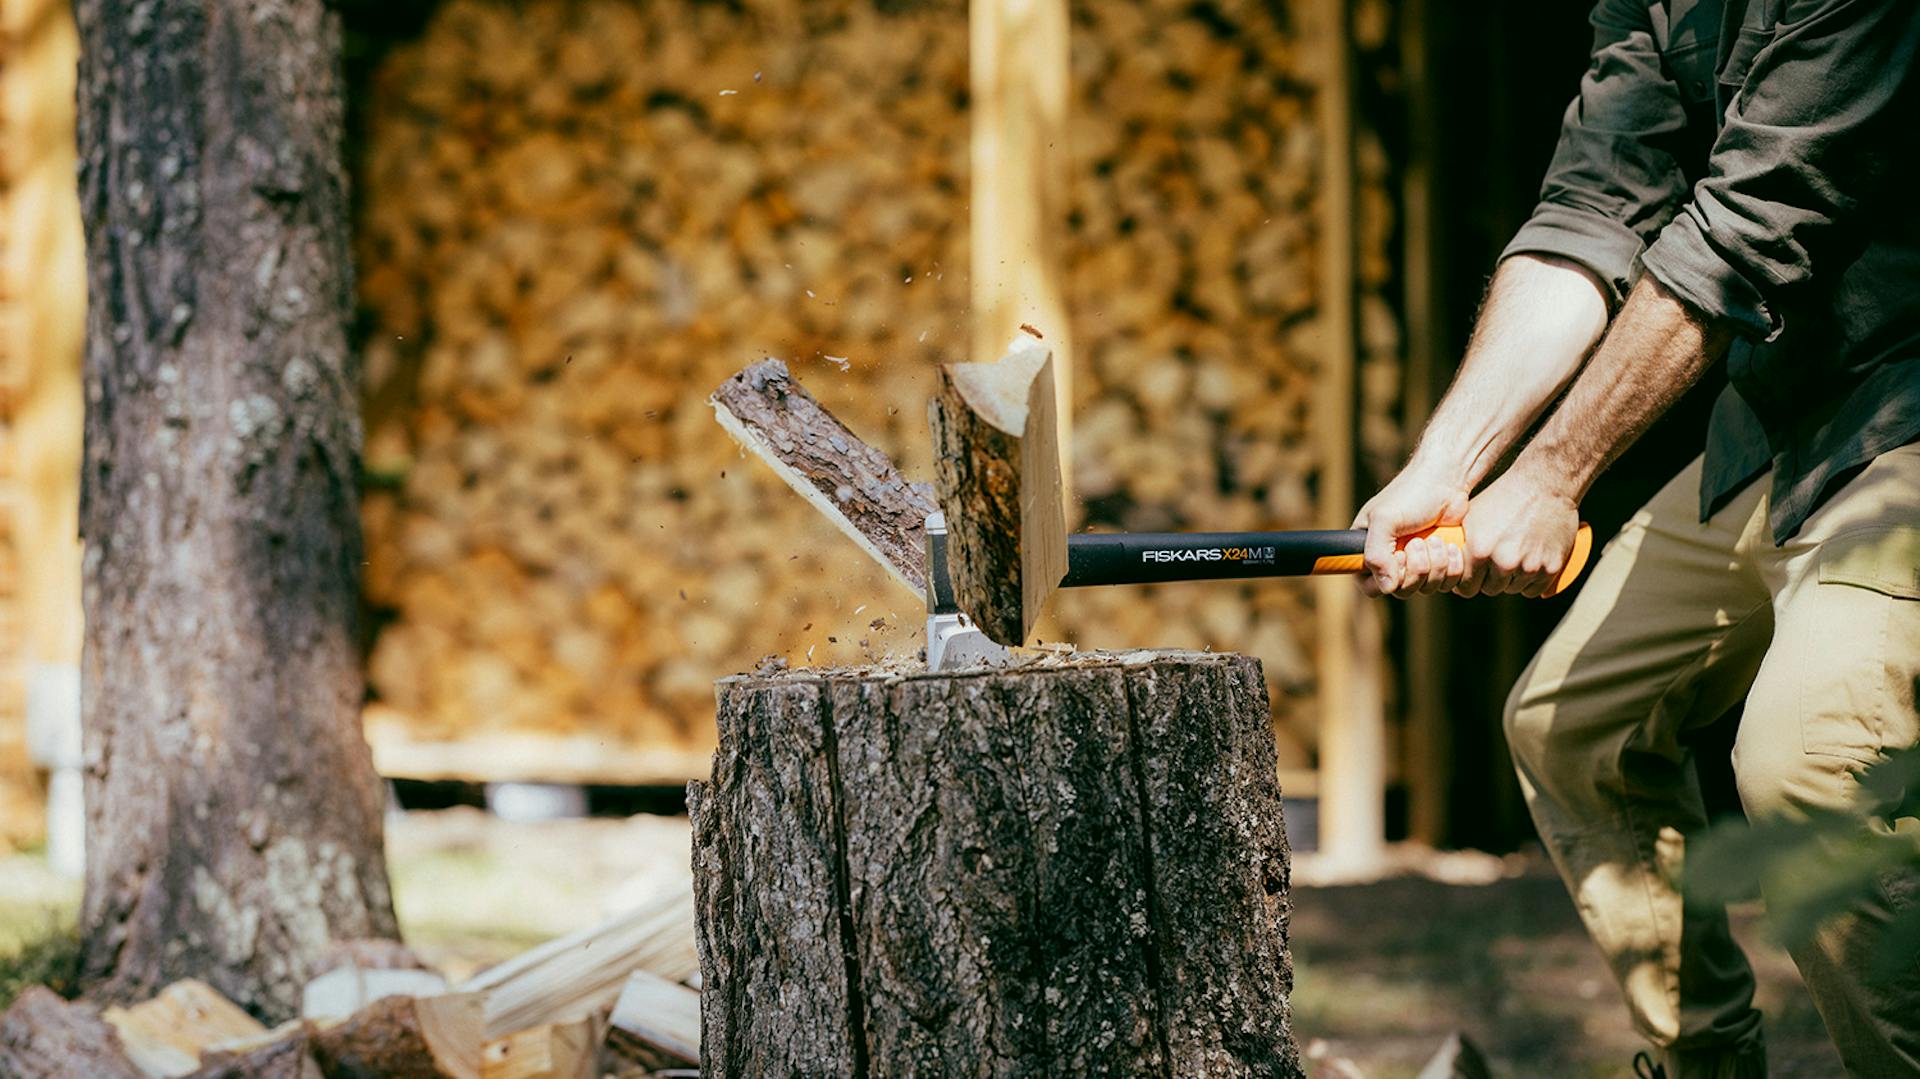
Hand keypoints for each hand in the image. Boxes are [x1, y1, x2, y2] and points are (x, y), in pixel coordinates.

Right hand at [1352, 462, 1469, 597]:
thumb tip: (1386, 587)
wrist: (1448, 480)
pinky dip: (1452, 568)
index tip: (1398, 557)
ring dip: (1435, 566)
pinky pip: (1445, 584)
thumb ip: (1376, 554)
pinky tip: (1451, 547)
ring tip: (1436, 540)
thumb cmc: (1412, 493)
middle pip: (1400, 590)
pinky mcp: (1441, 563)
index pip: (1368, 585)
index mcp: (1369, 549)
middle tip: (1418, 542)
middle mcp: (1392, 559)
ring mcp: (1418, 562)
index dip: (1384, 579)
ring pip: (1424, 588)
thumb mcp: (1385, 519)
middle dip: (1415, 570)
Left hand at [1453, 467, 1580, 597]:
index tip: (1470, 579)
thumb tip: (1440, 558)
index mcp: (1480, 551)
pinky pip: (1536, 589)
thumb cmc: (1503, 495)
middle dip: (1489, 581)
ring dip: (1511, 582)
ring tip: (1511, 564)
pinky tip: (1527, 571)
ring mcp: (1530, 566)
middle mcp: (1504, 562)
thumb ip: (1457, 540)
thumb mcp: (1470, 515)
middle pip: (1491, 589)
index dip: (1466, 584)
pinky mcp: (1552, 567)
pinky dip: (1531, 583)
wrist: (1544, 482)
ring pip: (1514, 589)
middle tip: (1492, 569)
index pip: (1467, 586)